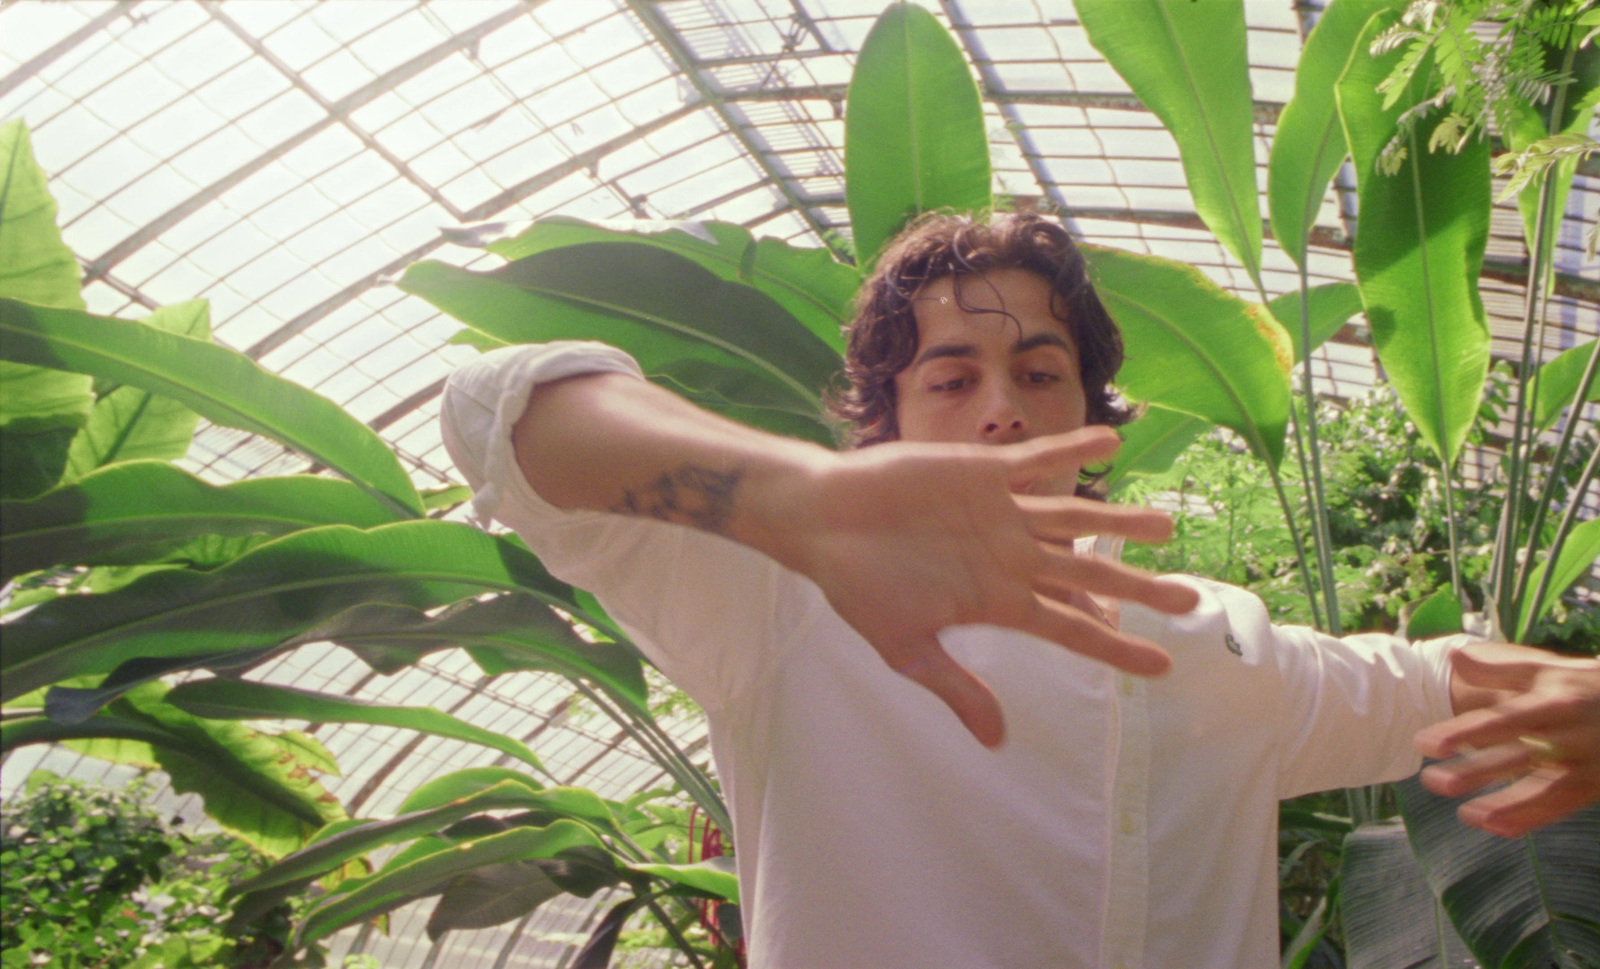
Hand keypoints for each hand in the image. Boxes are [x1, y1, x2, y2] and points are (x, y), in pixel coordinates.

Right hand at [781, 426, 1199, 747]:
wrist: (823, 521)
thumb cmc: (858, 586)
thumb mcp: (905, 648)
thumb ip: (956, 687)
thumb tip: (996, 741)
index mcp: (997, 601)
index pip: (1069, 630)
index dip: (1115, 649)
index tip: (1161, 668)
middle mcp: (1010, 558)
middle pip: (1088, 576)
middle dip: (1138, 589)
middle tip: (1190, 601)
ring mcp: (1001, 514)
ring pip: (1075, 520)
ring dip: (1120, 521)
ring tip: (1167, 527)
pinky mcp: (982, 473)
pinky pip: (1037, 462)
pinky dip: (1071, 452)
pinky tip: (1109, 445)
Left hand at [1414, 642, 1599, 836]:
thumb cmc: (1587, 687)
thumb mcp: (1550, 672)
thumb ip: (1501, 670)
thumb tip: (1454, 655)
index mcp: (1556, 702)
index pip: (1503, 719)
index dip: (1465, 732)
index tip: (1424, 743)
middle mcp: (1572, 734)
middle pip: (1519, 756)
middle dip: (1477, 771)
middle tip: (1431, 781)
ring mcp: (1587, 764)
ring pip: (1544, 789)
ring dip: (1505, 805)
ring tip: (1466, 815)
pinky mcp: (1594, 787)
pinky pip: (1562, 807)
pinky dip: (1532, 819)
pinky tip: (1498, 828)